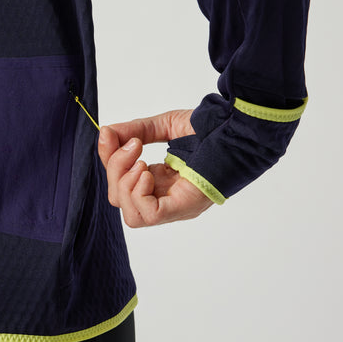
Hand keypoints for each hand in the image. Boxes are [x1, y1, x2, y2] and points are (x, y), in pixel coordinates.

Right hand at [97, 109, 213, 226]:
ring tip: (141, 160)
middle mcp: (165, 198)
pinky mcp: (183, 208)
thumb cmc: (209, 127)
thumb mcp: (162, 126)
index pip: (121, 185)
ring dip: (125, 183)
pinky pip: (148, 215)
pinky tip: (148, 172)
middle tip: (132, 146)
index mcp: (160, 181)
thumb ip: (133, 131)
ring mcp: (175, 207)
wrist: (237, 127)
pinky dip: (139, 193)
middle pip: (120, 201)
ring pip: (131, 215)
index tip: (109, 135)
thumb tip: (105, 133)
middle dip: (115, 170)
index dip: (110, 162)